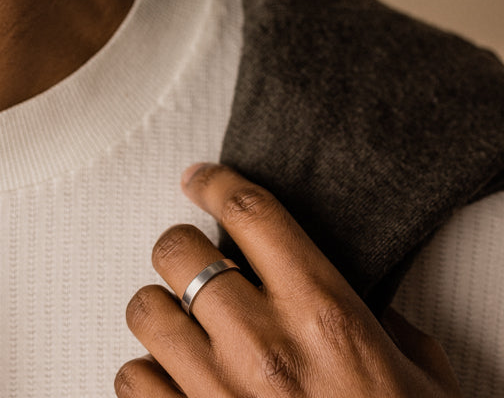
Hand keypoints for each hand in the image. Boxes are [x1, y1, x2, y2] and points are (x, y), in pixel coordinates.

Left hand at [117, 163, 462, 396]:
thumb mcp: (420, 378)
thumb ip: (388, 326)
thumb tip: (373, 309)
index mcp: (322, 313)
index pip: (250, 211)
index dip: (214, 181)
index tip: (199, 178)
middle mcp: (263, 344)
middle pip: (179, 250)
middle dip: (184, 249)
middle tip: (198, 264)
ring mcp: (217, 391)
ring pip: (146, 309)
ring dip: (164, 312)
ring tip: (186, 326)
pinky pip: (132, 377)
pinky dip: (147, 373)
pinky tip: (175, 379)